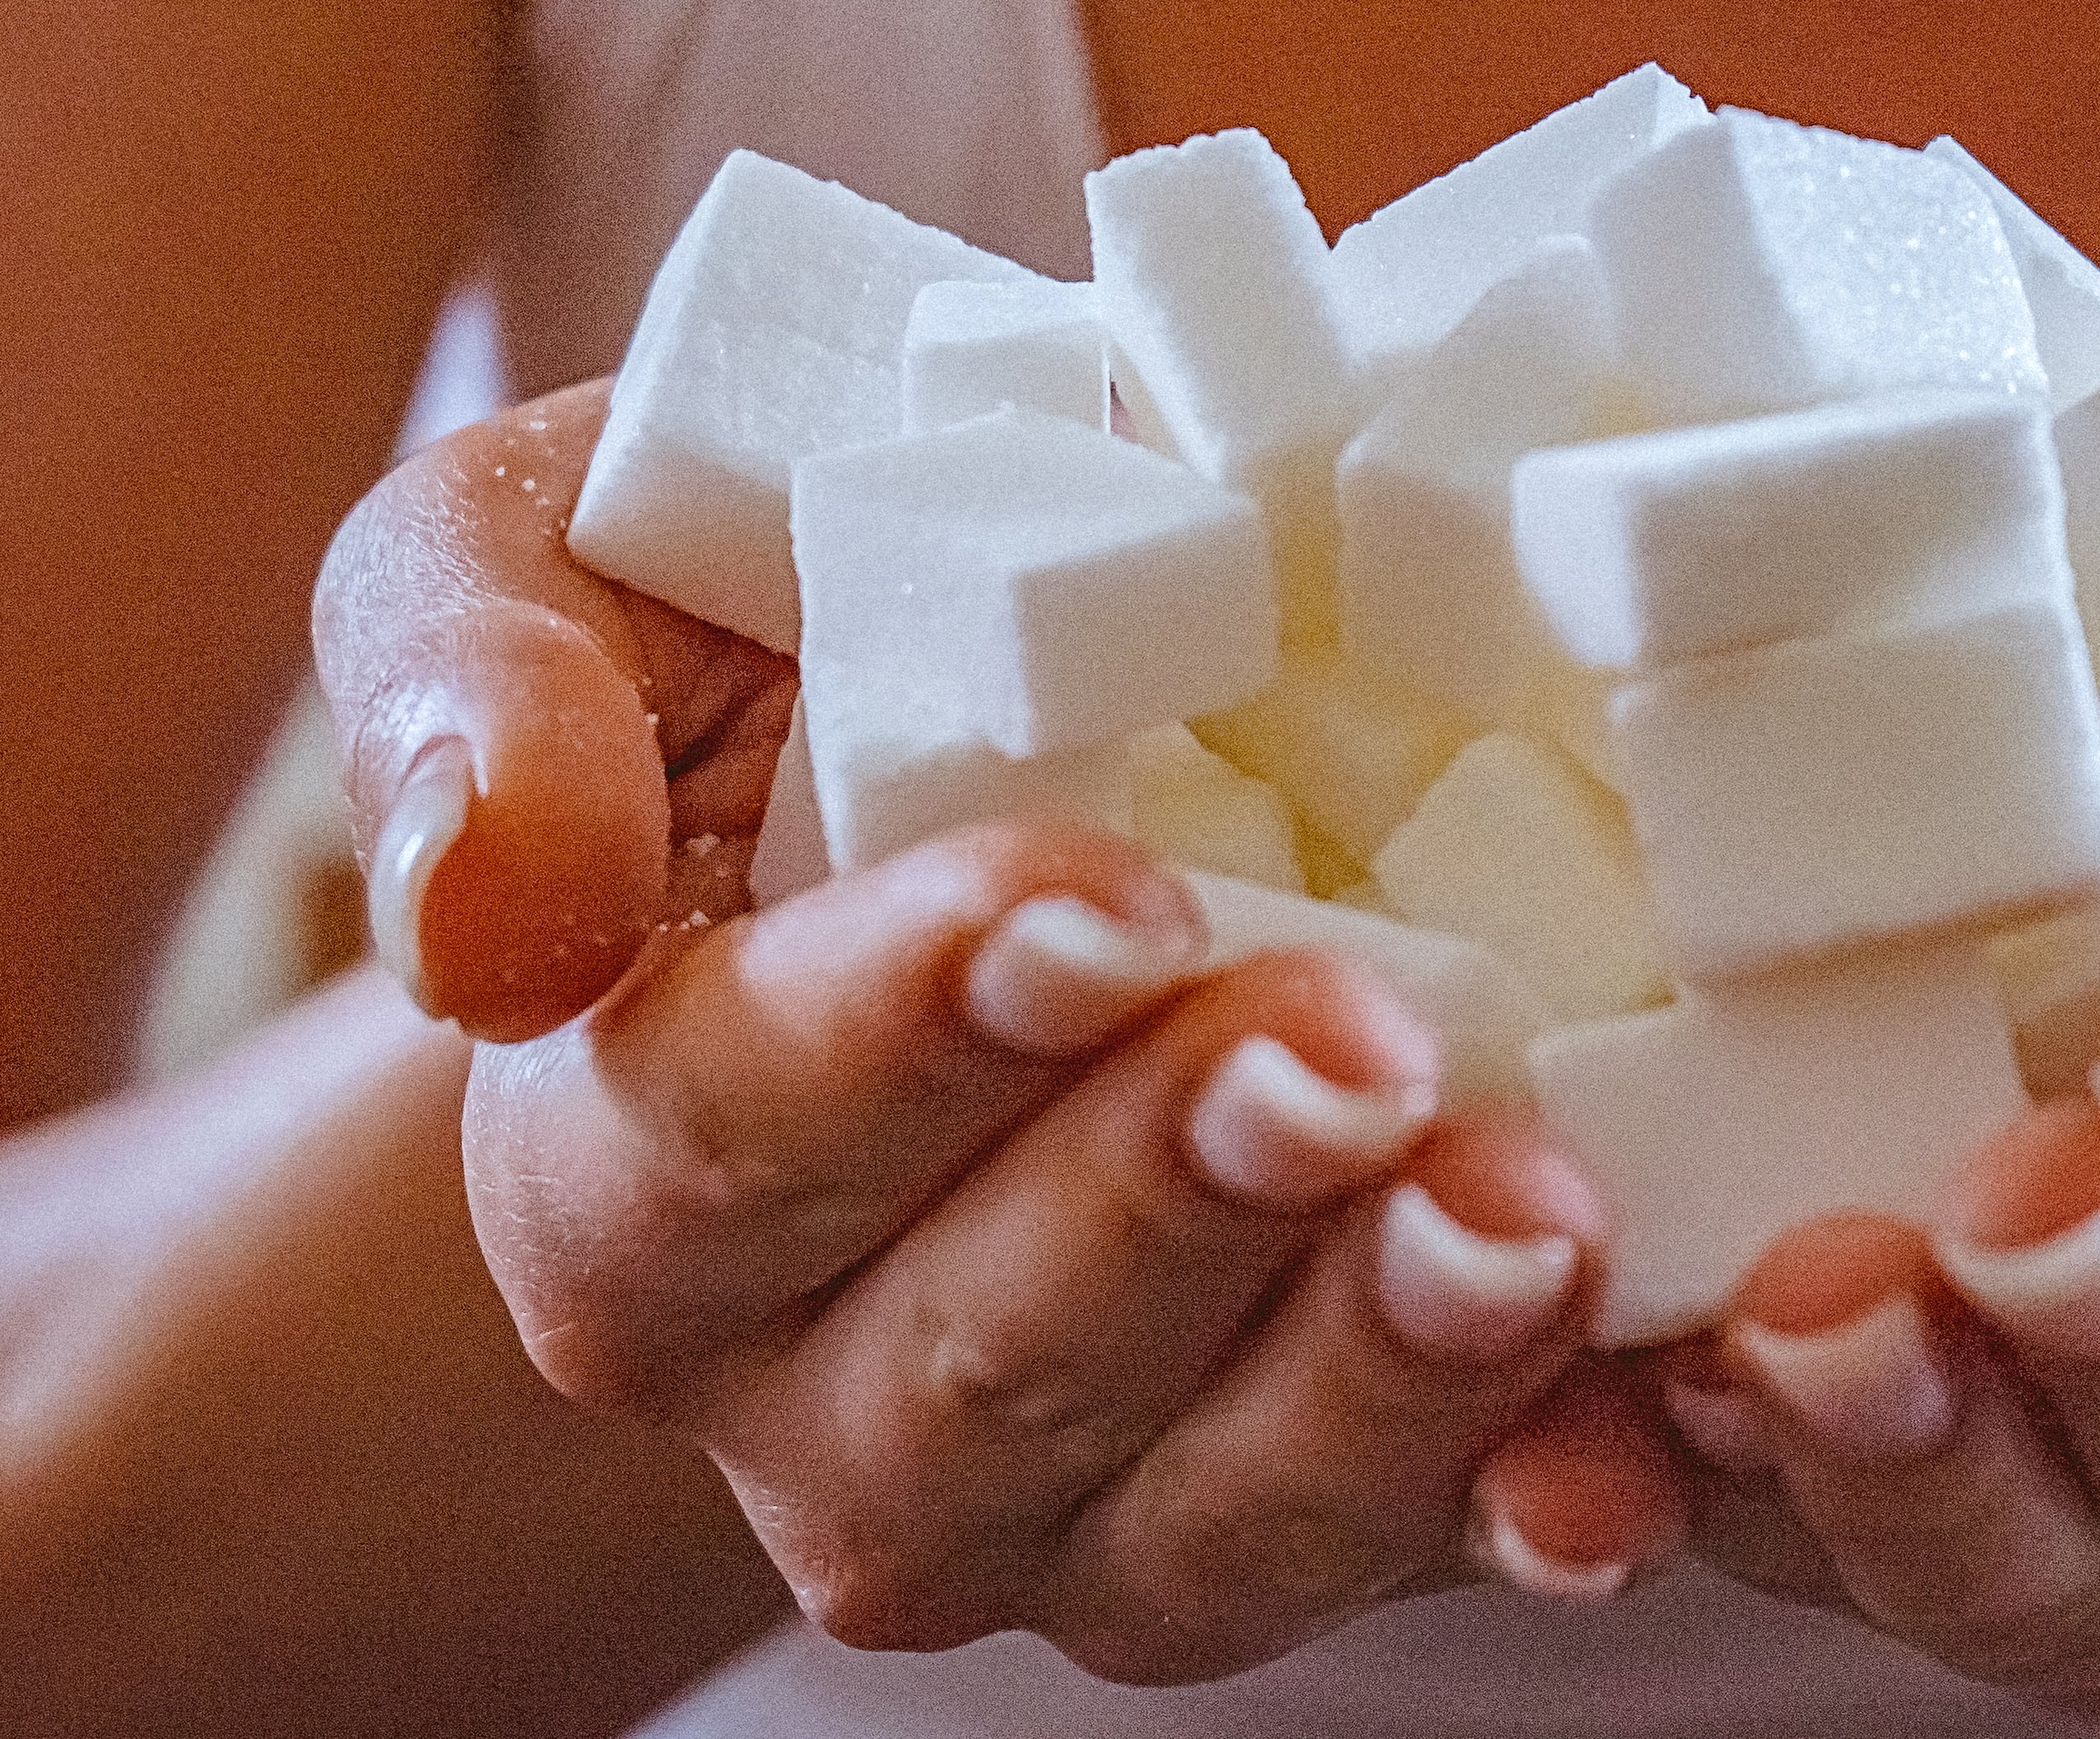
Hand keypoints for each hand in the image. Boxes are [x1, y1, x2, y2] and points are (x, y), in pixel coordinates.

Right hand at [313, 384, 1684, 1673]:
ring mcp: (1077, 1482)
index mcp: (623, 1166)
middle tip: (1356, 1045)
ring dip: (1374, 1382)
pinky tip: (1630, 1448)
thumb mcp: (558, 548)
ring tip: (1523, 1214)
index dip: (908, 1036)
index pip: (723, 1139)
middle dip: (1177, 1207)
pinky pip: (1417, 1550)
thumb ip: (468, 678)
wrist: (1003, 700)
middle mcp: (820, 1383)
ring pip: (1197, 1521)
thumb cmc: (769, 605)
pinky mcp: (1310, 1488)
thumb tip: (486, 913)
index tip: (1099, 905)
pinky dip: (1536, 1499)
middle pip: (972, 1369)